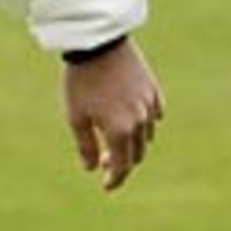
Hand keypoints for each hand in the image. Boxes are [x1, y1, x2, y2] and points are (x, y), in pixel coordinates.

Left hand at [63, 39, 163, 192]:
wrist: (99, 44)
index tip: (107, 186)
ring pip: (146, 136)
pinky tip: (133, 122)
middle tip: (105, 161)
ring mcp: (150, 105)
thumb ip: (86, 146)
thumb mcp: (76, 117)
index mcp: (120, 130)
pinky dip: (144, 124)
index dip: (115, 179)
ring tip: (115, 140)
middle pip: (137, 154)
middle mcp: (140, 121)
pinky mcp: (153, 90)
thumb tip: (92, 168)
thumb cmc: (81, 81)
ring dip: (133, 144)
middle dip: (122, 162)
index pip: (122, 166)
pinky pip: (154, 115)